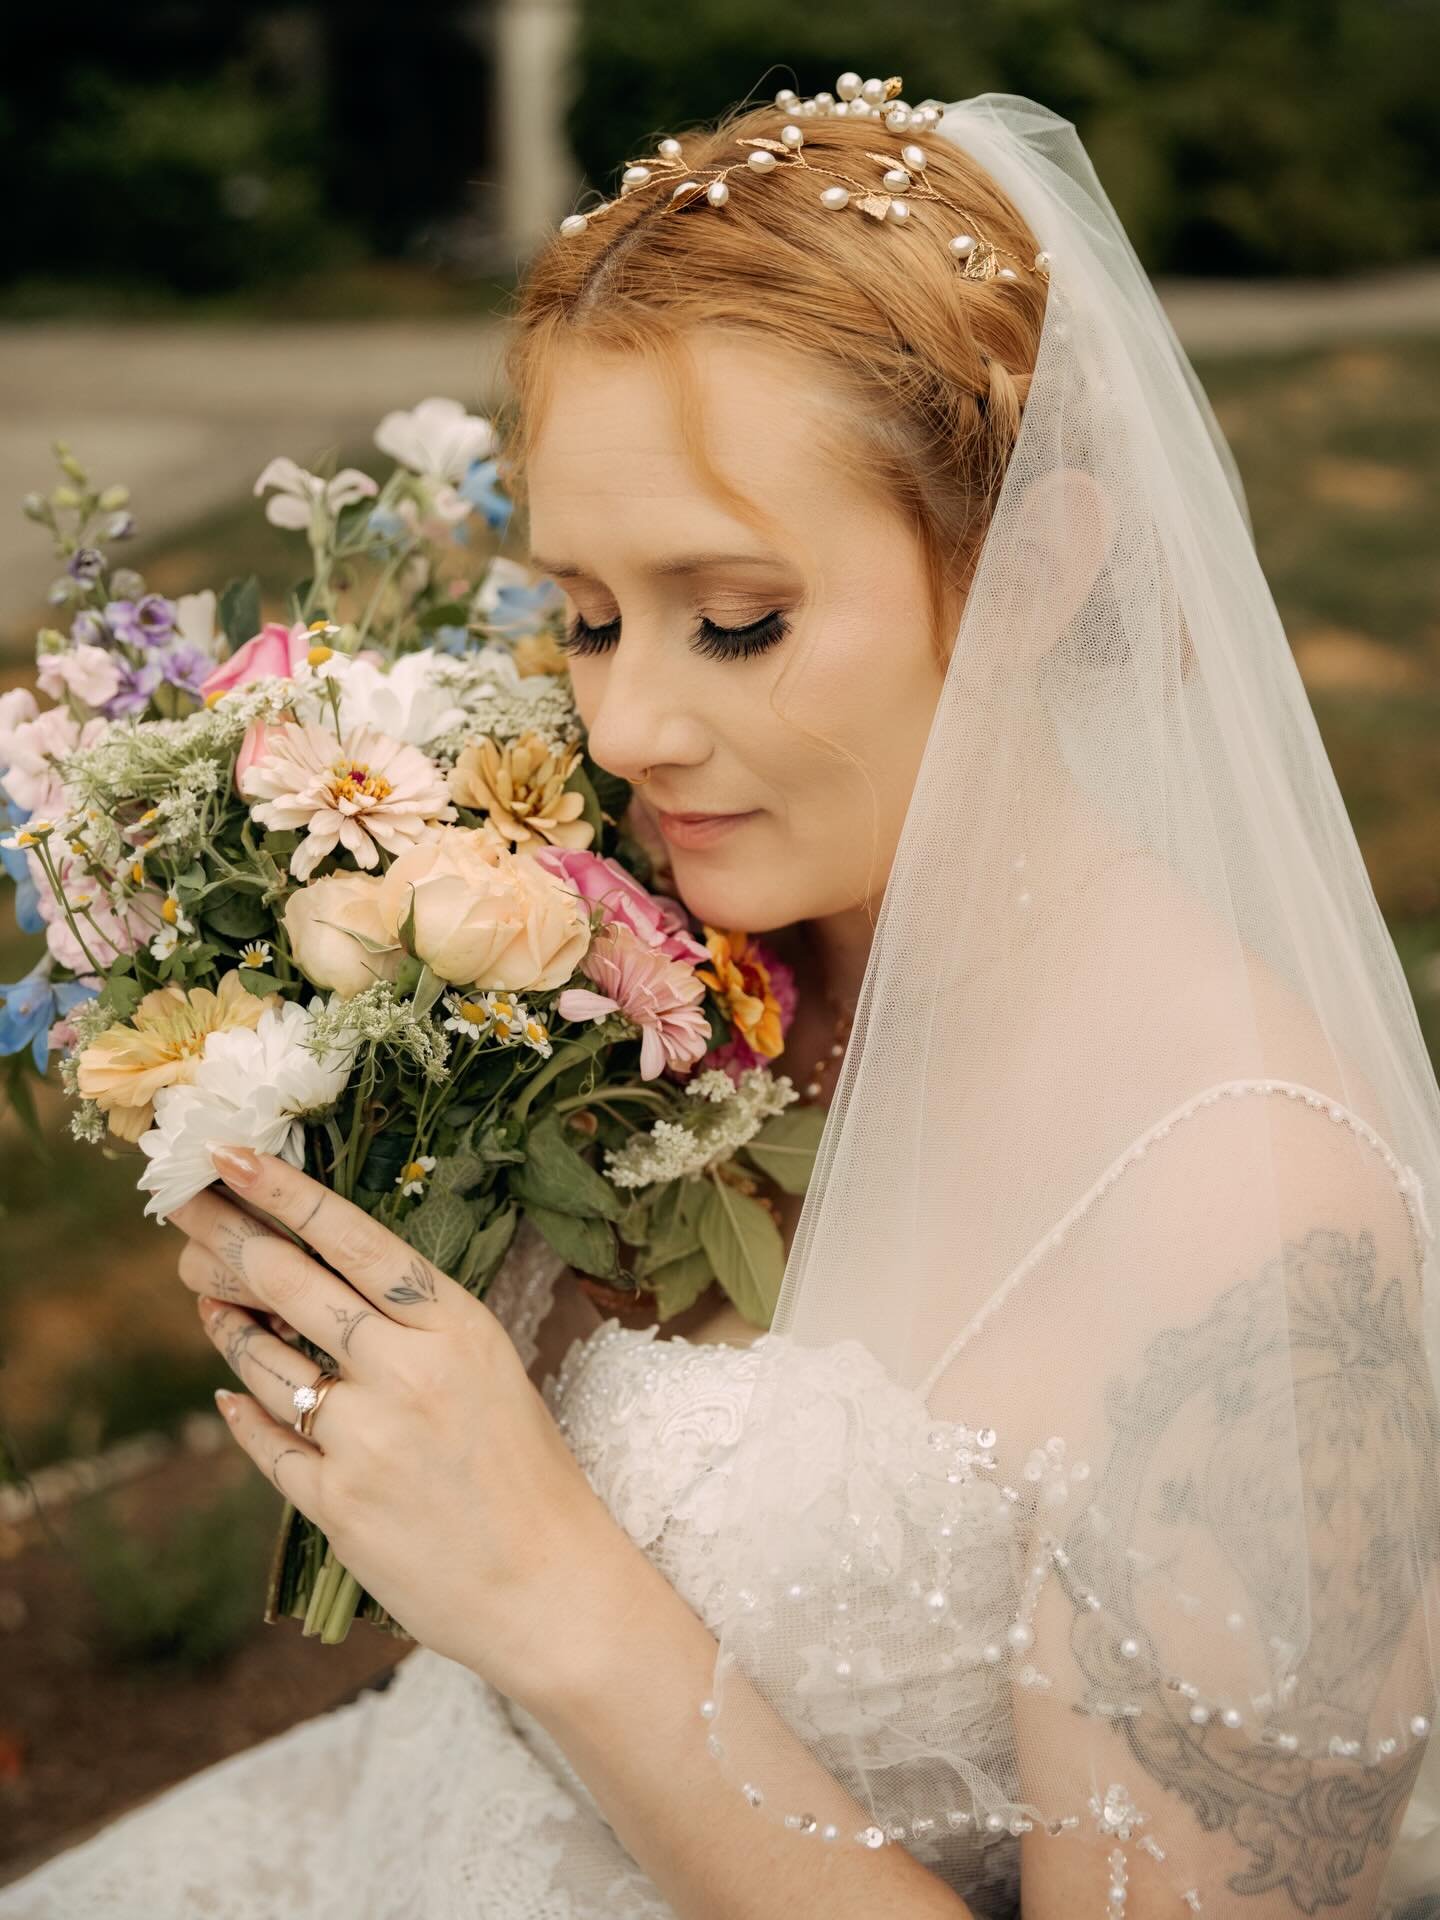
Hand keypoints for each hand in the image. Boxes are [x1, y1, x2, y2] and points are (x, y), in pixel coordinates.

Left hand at [168, 1143, 636, 1709]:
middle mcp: (406, 1371)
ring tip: (205, 1296)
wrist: (548, 1585)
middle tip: (182, 1208)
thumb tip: (321, 1276)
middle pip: (288, 1283)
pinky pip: (266, 1440)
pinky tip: (228, 1390)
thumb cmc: (526, 1468)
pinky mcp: (334, 1503)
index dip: (281, 1189)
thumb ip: (412, 1325)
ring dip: (225, 1324)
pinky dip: (241, 1410)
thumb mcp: (487, 1367)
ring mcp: (365, 1439)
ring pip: (263, 1361)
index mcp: (455, 1325)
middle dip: (223, 1237)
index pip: (350, 1236)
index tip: (226, 1152)